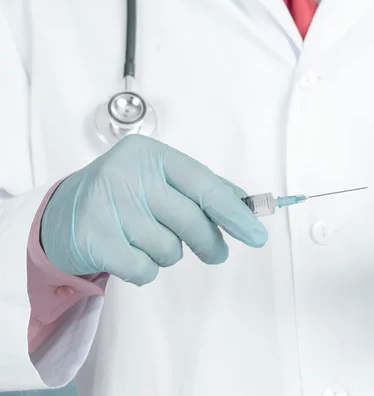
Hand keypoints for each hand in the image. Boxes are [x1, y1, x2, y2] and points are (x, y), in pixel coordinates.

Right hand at [41, 135, 267, 285]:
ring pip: (168, 249)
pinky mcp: (93, 239)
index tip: (257, 235)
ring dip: (170, 253)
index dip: (234, 213)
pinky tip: (132, 254)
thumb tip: (246, 205)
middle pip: (190, 220)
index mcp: (151, 155)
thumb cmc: (126, 194)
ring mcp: (107, 207)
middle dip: (210, 243)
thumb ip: (203, 188)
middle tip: (216, 254)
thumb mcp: (161, 179)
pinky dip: (147, 270)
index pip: (204, 184)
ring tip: (152, 241)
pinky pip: (144, 270)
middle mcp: (127, 175)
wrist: (64, 213)